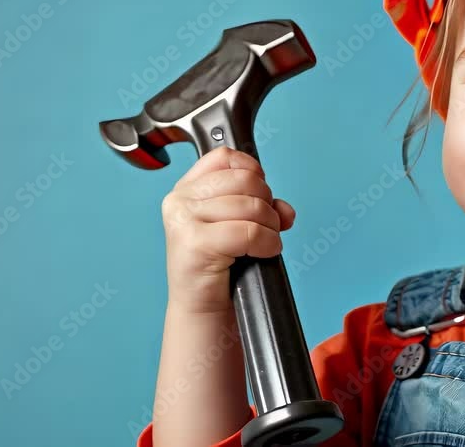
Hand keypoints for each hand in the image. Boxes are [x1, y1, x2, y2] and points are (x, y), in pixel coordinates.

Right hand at [160, 146, 295, 313]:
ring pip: (251, 206)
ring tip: (264, 242)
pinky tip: (263, 252)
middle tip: (266, 225)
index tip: (259, 194)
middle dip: (266, 203)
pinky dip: (267, 243)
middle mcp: (180, 200)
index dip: (252, 171)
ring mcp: (184, 220)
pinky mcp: (195, 243)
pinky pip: (250, 232)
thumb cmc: (220, 265)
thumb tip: (285, 208)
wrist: (203, 307)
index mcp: (186, 189)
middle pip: (245, 179)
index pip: (225, 157)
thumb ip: (261, 205)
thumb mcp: (239, 224)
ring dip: (270, 226)